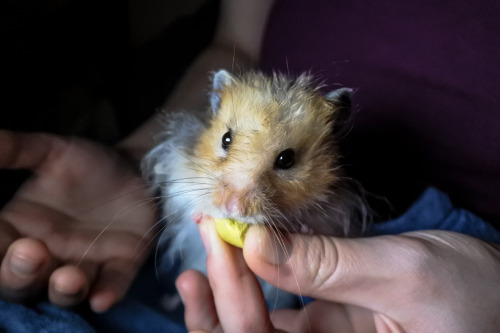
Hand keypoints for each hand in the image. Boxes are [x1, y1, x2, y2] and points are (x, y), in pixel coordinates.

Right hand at [0, 130, 155, 311]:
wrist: (137, 166)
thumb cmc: (89, 163)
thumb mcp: (51, 152)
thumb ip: (16, 150)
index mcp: (22, 229)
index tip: (7, 242)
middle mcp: (49, 254)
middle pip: (22, 281)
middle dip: (20, 275)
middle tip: (31, 252)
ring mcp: (86, 263)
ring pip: (66, 292)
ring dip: (63, 291)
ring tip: (68, 277)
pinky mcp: (121, 265)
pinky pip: (112, 285)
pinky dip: (108, 293)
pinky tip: (103, 297)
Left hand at [177, 218, 499, 331]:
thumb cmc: (477, 294)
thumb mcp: (403, 274)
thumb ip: (328, 265)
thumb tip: (256, 244)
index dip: (233, 302)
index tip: (221, 246)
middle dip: (222, 293)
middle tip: (210, 235)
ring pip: (257, 326)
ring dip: (227, 288)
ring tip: (210, 246)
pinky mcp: (326, 320)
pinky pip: (277, 309)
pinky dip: (254, 280)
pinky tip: (241, 252)